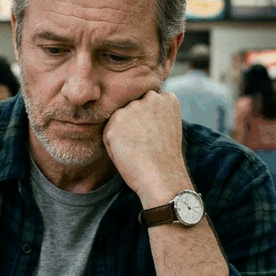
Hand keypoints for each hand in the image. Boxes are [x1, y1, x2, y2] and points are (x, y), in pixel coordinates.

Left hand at [103, 90, 187, 206]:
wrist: (161, 177)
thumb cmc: (164, 158)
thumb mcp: (166, 127)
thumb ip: (153, 113)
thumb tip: (133, 110)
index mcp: (167, 98)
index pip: (147, 102)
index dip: (148, 122)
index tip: (154, 136)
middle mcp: (149, 98)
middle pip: (132, 108)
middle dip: (133, 123)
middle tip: (144, 144)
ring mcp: (132, 108)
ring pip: (119, 119)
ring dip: (122, 132)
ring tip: (136, 149)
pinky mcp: (115, 121)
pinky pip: (108, 133)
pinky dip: (113, 145)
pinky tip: (127, 154)